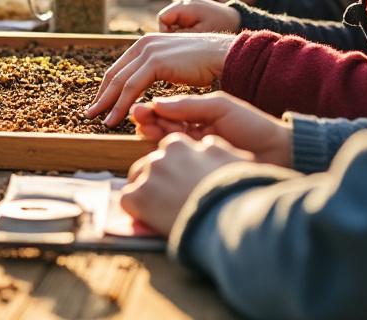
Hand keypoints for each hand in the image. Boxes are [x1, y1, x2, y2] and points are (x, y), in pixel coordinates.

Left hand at [85, 32, 233, 126]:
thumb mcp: (173, 64)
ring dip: (108, 104)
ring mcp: (148, 52)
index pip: (119, 68)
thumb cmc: (203, 64)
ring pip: (120, 83)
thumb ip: (156, 70)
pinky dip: (121, 105)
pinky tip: (117, 118)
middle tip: (90, 114)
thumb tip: (145, 87)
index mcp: (145, 44)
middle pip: (115, 75)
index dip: (107, 87)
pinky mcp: (155, 62)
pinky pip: (132, 88)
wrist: (221, 55)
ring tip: (101, 121)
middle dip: (101, 96)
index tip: (100, 103)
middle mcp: (143, 45)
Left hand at [120, 133, 252, 234]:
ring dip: (147, 193)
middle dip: (160, 178)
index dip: (177, 167)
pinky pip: (128, 201)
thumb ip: (217, 150)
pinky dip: (137, 211)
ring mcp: (151, 173)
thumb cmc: (239, 192)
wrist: (228, 217)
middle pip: (153, 163)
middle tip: (172, 199)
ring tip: (162, 212)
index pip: (172, 149)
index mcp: (184, 144)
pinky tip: (152, 222)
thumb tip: (210, 145)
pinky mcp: (138, 195)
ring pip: (138, 180)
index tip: (185, 182)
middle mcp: (164, 153)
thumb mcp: (233, 161)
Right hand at [130, 92, 291, 166]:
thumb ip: (189, 105)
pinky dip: (165, 152)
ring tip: (143, 127)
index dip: (154, 111)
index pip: (171, 114)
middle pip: (164, 129)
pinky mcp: (200, 169)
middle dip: (149, 122)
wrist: (279, 151)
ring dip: (153, 134)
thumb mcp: (220, 106)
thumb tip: (157, 104)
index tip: (141, 106)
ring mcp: (197, 152)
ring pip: (167, 144)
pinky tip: (157, 145)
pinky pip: (178, 160)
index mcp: (200, 118)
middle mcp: (195, 134)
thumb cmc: (253, 125)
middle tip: (137, 116)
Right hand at [158, 0, 242, 32]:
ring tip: (193, 35)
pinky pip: (180, 18)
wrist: (237, 18)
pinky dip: (184, 27)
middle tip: (187, 40)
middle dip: (172, 31)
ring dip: (178, 29)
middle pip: (166, 18)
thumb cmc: (220, 27)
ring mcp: (189, 3)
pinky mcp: (193, 7)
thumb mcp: (200, 33)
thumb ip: (180, 35)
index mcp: (186, 5)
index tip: (178, 42)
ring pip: (172, 19)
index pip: (162, 17)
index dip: (165, 32)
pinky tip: (196, 32)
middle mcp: (185, 1)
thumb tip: (165, 39)